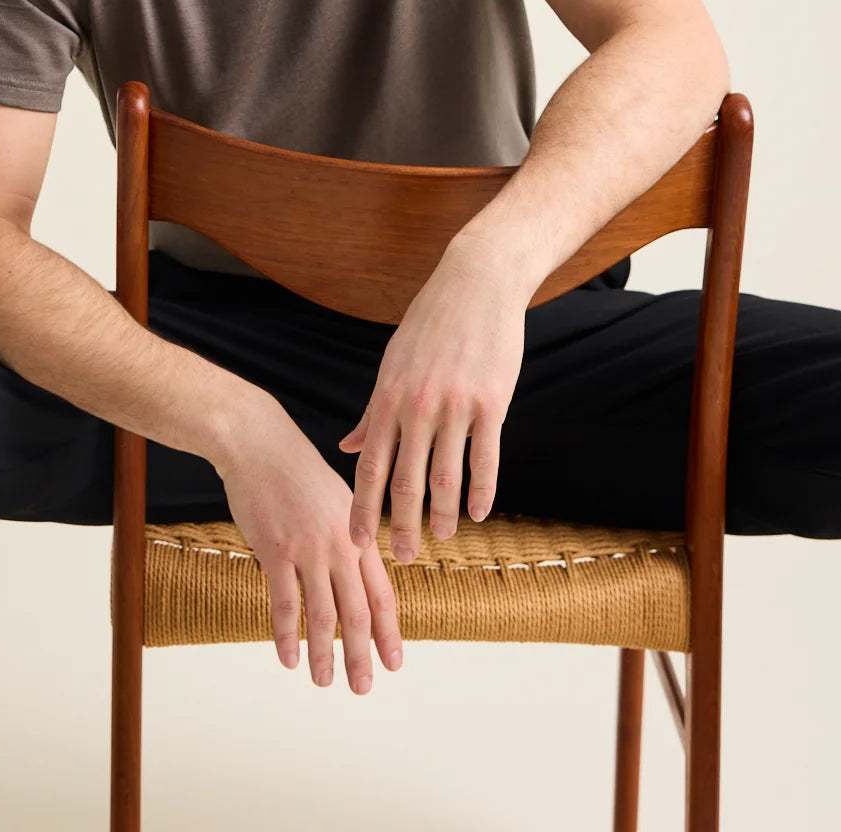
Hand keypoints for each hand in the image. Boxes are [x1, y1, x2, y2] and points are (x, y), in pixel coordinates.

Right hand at [214, 397, 404, 693]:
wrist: (260, 443)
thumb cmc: (295, 470)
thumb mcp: (336, 498)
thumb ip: (349, 535)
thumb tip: (358, 569)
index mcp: (357, 533)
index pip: (381, 591)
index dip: (389, 630)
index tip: (394, 662)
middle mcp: (340, 544)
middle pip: (357, 611)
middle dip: (362, 654)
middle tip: (363, 686)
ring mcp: (309, 548)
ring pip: (323, 614)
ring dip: (324, 654)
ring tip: (325, 682)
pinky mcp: (277, 550)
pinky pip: (285, 603)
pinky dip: (287, 635)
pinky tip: (288, 658)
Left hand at [338, 236, 527, 562]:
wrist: (476, 283)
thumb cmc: (430, 323)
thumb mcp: (392, 363)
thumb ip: (372, 410)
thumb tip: (348, 445)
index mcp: (388, 397)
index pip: (370, 465)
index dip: (363, 507)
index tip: (357, 541)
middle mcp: (417, 405)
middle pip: (404, 480)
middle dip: (399, 524)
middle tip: (401, 557)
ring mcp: (456, 405)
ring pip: (446, 475)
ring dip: (442, 515)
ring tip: (441, 539)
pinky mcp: (491, 402)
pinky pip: (486, 457)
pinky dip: (482, 490)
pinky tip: (480, 513)